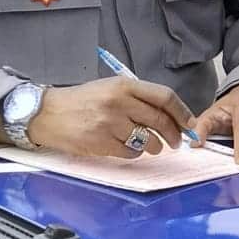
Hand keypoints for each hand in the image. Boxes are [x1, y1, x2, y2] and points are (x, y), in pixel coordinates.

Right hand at [26, 78, 191, 160]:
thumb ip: (138, 98)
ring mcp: (110, 123)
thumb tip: (170, 115)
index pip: (164, 97)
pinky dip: (135, 152)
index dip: (182, 112)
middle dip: (175, 134)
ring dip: (156, 146)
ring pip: (148, 139)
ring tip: (153, 145)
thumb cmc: (82, 101)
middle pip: (160, 120)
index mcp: (124, 85)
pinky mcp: (101, 142)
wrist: (47, 113)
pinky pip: (131, 152)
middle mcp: (119, 102)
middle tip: (177, 141)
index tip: (190, 123)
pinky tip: (128, 147)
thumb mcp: (110, 88)